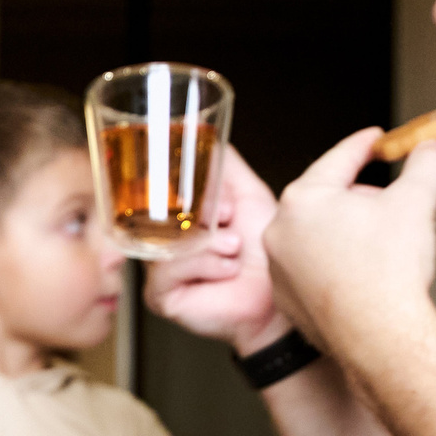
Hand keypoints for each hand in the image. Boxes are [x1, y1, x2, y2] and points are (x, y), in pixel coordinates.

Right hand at [145, 147, 287, 351]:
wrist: (278, 303)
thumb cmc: (266, 257)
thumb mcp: (247, 195)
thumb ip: (225, 165)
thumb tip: (204, 132)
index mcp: (178, 217)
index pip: (160, 189)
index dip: (187, 187)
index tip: (221, 201)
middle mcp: (164, 241)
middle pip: (158, 212)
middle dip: (200, 212)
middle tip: (227, 218)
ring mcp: (157, 268)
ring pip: (165, 238)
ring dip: (207, 240)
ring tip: (233, 247)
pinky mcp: (160, 295)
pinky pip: (168, 267)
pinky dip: (204, 263)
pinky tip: (227, 268)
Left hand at [263, 130, 435, 359]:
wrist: (381, 339)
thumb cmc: (390, 272)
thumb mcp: (417, 202)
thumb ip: (427, 165)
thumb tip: (432, 149)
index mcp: (303, 198)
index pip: (340, 159)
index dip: (366, 146)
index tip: (378, 141)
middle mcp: (280, 231)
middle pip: (327, 197)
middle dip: (360, 196)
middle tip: (392, 203)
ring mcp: (280, 268)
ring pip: (319, 235)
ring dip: (348, 232)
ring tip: (383, 245)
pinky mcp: (288, 300)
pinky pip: (314, 270)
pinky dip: (337, 266)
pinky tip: (365, 276)